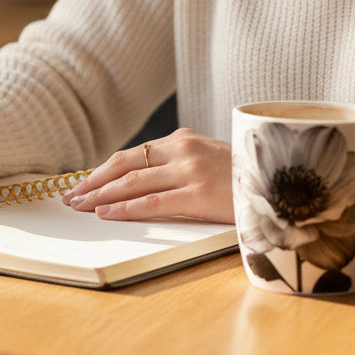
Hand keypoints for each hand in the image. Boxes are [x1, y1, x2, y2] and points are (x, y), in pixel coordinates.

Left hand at [63, 128, 234, 222]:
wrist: (284, 183)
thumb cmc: (245, 179)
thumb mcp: (209, 162)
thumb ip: (178, 166)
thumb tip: (141, 184)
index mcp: (183, 140)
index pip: (131, 155)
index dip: (101, 171)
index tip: (81, 183)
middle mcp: (183, 149)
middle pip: (124, 165)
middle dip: (92, 181)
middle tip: (70, 196)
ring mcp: (190, 170)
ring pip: (132, 183)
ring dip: (100, 196)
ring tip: (80, 206)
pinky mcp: (199, 193)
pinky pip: (151, 202)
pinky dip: (124, 209)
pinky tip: (106, 214)